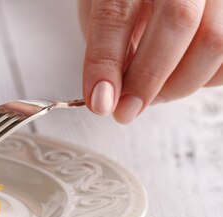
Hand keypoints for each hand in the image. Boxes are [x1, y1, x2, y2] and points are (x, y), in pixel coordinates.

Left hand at [79, 0, 222, 122]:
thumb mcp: (103, 13)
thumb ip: (109, 47)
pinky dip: (206, 79)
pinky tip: (183, 78)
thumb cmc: (128, 1)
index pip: (116, 14)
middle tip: (127, 110)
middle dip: (148, 77)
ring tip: (154, 94)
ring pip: (214, 41)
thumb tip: (112, 95)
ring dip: (179, 84)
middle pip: (178, 20)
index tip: (101, 102)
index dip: (106, 62)